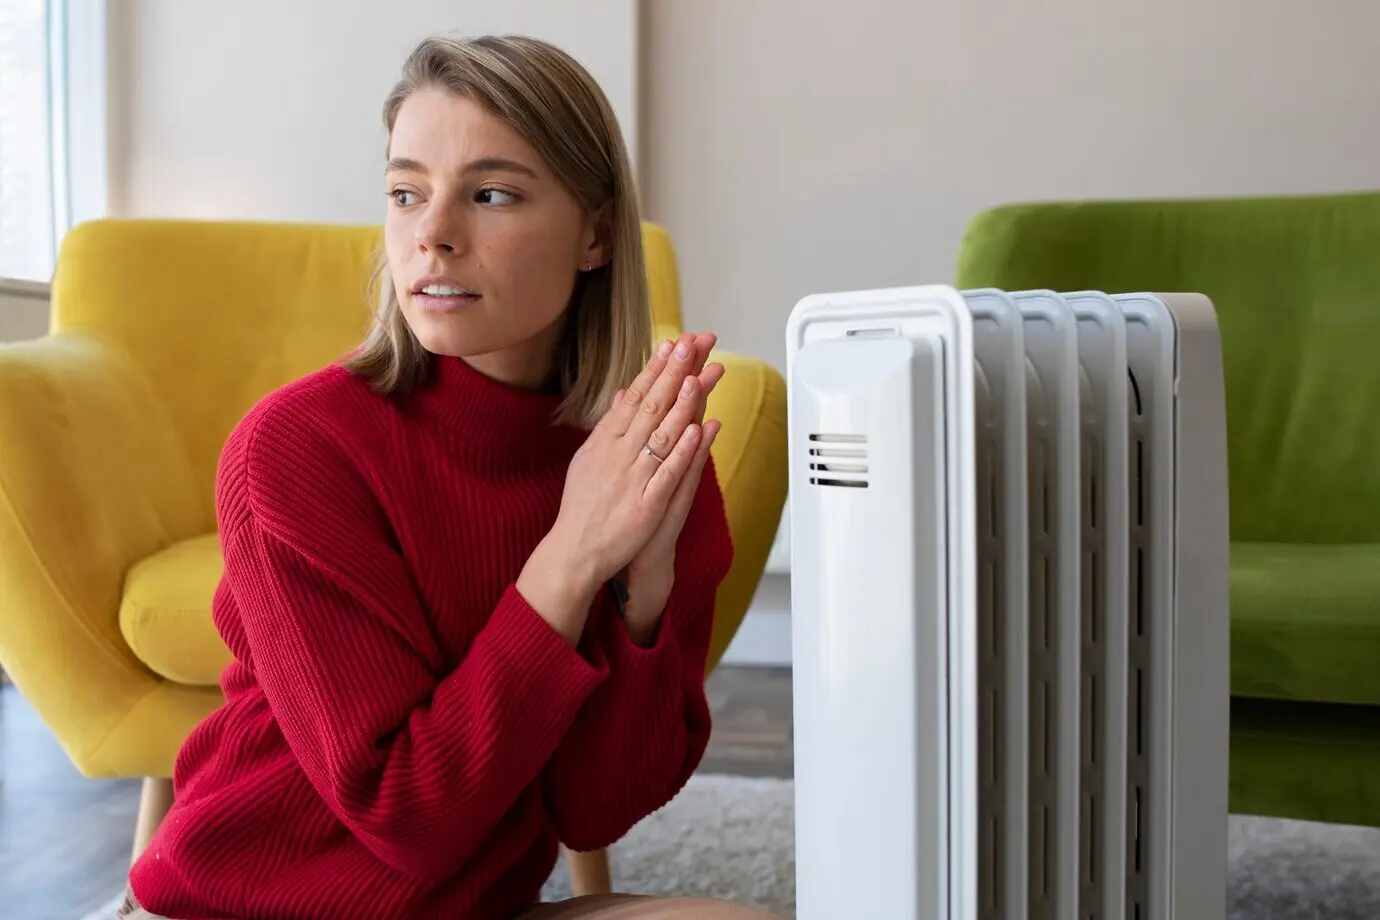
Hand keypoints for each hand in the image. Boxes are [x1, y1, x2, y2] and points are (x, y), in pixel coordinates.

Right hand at [518, 332, 721, 644]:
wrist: (574, 551)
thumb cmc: (583, 506)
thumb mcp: (589, 458)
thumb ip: (610, 425)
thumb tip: (626, 394)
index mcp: (606, 442)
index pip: (636, 397)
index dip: (656, 369)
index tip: (674, 343)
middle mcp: (618, 454)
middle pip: (650, 407)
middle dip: (673, 373)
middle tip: (693, 343)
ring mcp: (633, 478)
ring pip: (661, 434)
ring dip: (681, 404)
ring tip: (699, 375)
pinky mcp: (646, 504)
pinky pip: (666, 473)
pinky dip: (682, 451)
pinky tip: (697, 429)